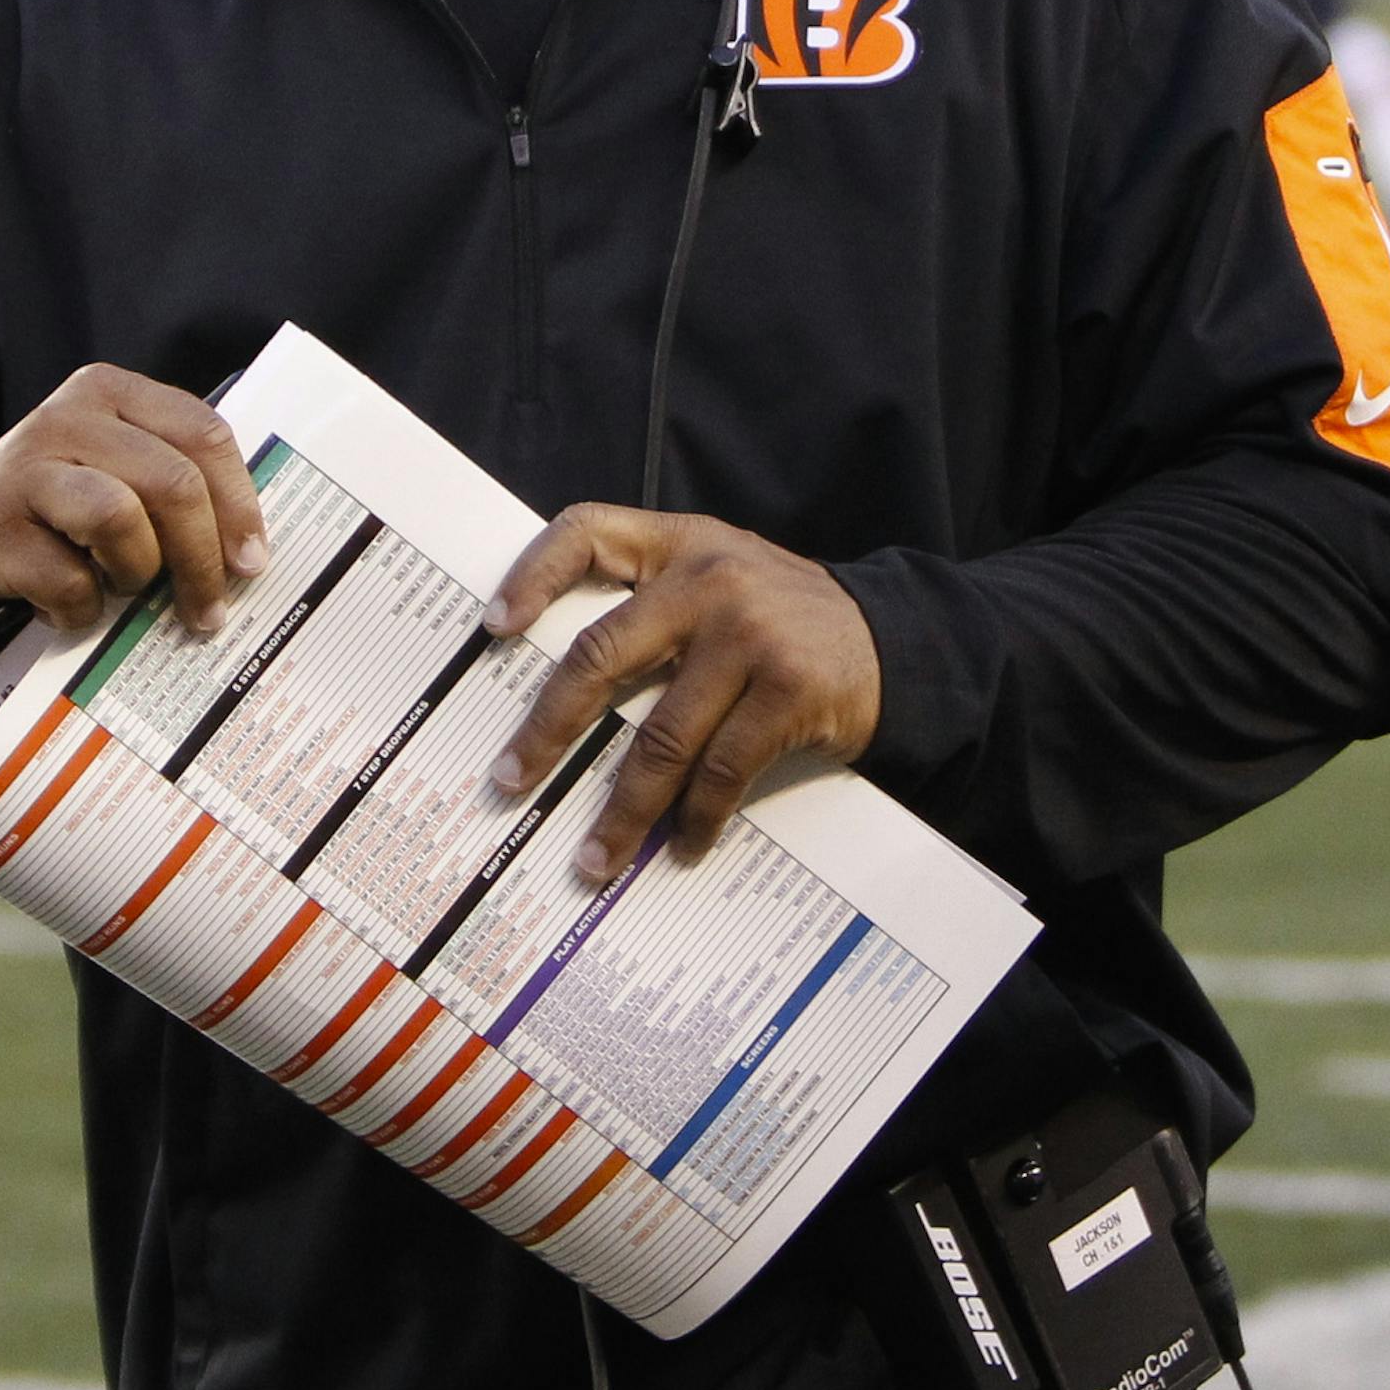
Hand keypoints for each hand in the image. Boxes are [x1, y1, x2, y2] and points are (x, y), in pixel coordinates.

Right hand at [0, 364, 267, 636]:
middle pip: (170, 481)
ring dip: (135, 573)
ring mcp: (21, 469)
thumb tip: (249, 553)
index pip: (202, 433)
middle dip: (201, 557)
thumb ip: (178, 486)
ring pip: (118, 518)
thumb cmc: (65, 510)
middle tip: (208, 609)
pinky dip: (81, 610)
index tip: (252, 561)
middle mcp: (64, 418)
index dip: (239, 503)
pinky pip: (68, 580)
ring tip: (122, 589)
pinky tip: (68, 607)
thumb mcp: (120, 473)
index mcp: (109, 392)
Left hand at [484, 505, 880, 881]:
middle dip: (548, 728)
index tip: (492, 629)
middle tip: (511, 780)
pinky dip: (694, 818)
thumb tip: (557, 692)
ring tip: (595, 857)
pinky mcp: (789, 690)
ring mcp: (750, 634)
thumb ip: (653, 601)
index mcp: (680, 544)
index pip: (587, 531)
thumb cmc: (783, 618)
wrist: (896, 639)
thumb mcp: (721, 577)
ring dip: (622, 809)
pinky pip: (721, 770)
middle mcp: (708, 579)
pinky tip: (680, 845)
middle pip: (601, 655)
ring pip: (660, 736)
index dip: (532, 574)